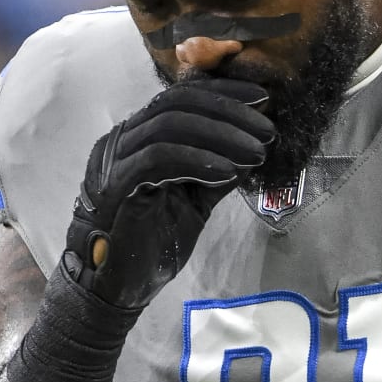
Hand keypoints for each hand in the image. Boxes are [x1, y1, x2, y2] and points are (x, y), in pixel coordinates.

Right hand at [64, 78, 271, 308]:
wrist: (119, 288)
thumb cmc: (154, 243)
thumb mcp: (196, 200)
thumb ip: (218, 170)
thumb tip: (255, 145)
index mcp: (139, 136)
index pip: (182, 97)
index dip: (224, 93)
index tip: (264, 100)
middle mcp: (122, 139)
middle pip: (177, 103)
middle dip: (230, 113)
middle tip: (268, 131)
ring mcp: (114, 159)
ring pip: (169, 125)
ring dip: (221, 136)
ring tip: (256, 153)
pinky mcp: (114, 184)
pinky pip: (158, 158)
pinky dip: (198, 161)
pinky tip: (228, 172)